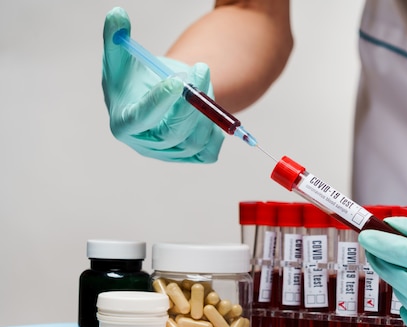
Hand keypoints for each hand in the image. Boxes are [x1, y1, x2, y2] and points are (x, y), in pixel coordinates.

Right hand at [102, 7, 223, 162]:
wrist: (160, 96)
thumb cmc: (136, 78)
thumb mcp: (122, 58)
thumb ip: (115, 38)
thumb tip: (117, 14)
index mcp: (123, 122)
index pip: (140, 119)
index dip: (158, 102)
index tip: (176, 81)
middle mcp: (145, 144)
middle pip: (172, 133)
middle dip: (191, 102)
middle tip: (201, 69)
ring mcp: (169, 154)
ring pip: (194, 140)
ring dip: (205, 109)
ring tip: (202, 80)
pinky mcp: (189, 156)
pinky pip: (209, 153)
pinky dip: (216, 133)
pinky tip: (210, 110)